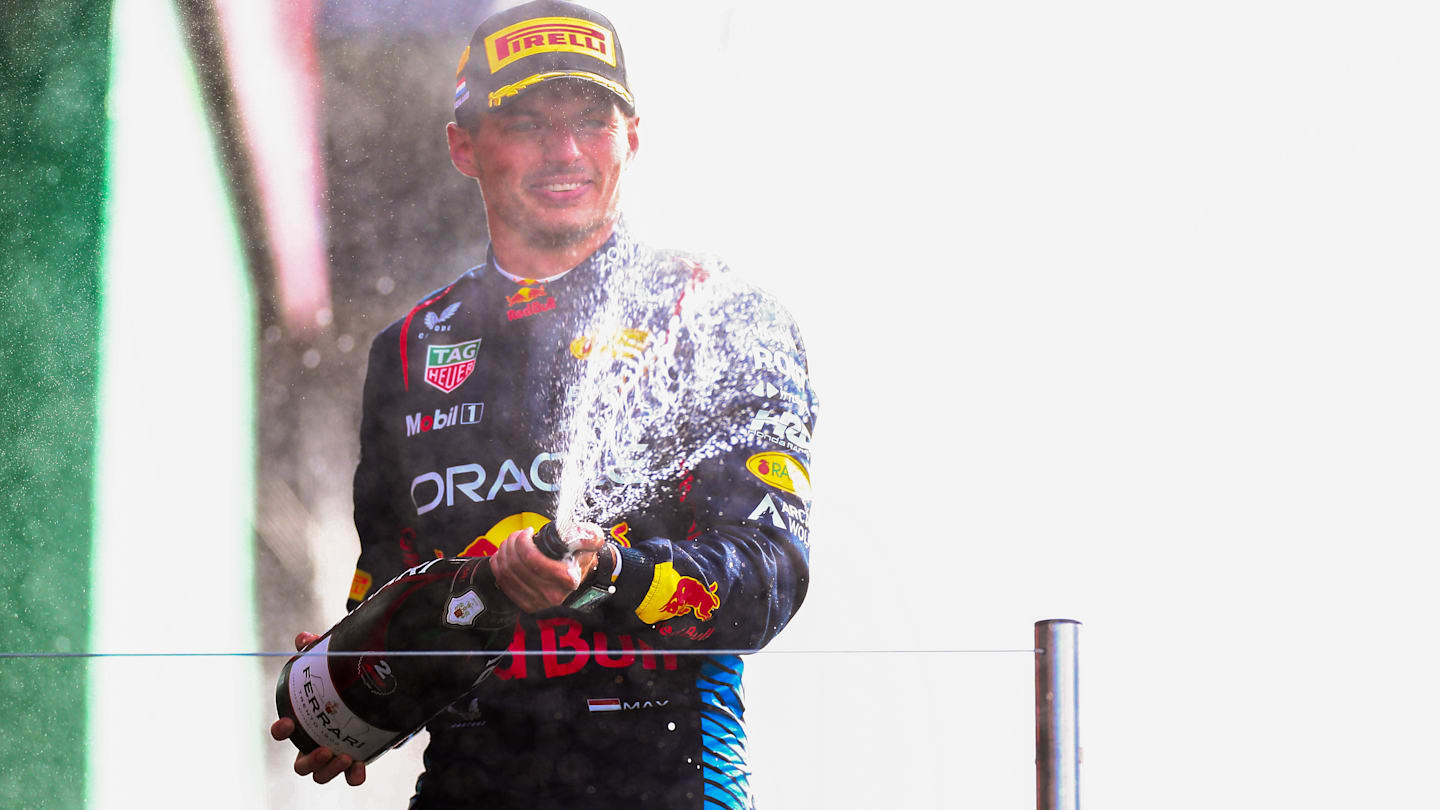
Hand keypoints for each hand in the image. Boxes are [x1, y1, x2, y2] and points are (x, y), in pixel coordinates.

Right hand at [269, 631, 367, 785]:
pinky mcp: (354, 759)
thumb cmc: (338, 682)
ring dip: (329, 770)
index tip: (287, 723)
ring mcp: (333, 753)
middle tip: (325, 749)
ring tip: (344, 756)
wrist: (371, 692)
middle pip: (300, 764)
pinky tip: (359, 769)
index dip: (281, 730)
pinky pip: (349, 776)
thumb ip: (315, 651)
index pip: (283, 731)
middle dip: (309, 760)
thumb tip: (304, 638)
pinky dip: (352, 776)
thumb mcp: (328, 665)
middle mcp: (314, 742)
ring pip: (320, 775)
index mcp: (304, 722)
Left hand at [492, 524, 605, 611]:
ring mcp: (537, 603)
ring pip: (507, 572)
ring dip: (504, 551)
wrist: (578, 578)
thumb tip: (575, 533)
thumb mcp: (591, 542)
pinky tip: (505, 554)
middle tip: (517, 534)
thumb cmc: (581, 557)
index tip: (528, 531)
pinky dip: (498, 564)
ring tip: (511, 542)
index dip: (523, 541)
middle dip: (511, 543)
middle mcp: (551, 594)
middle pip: (516, 564)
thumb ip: (588, 535)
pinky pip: (503, 581)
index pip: (532, 559)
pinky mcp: (526, 605)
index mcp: (566, 578)